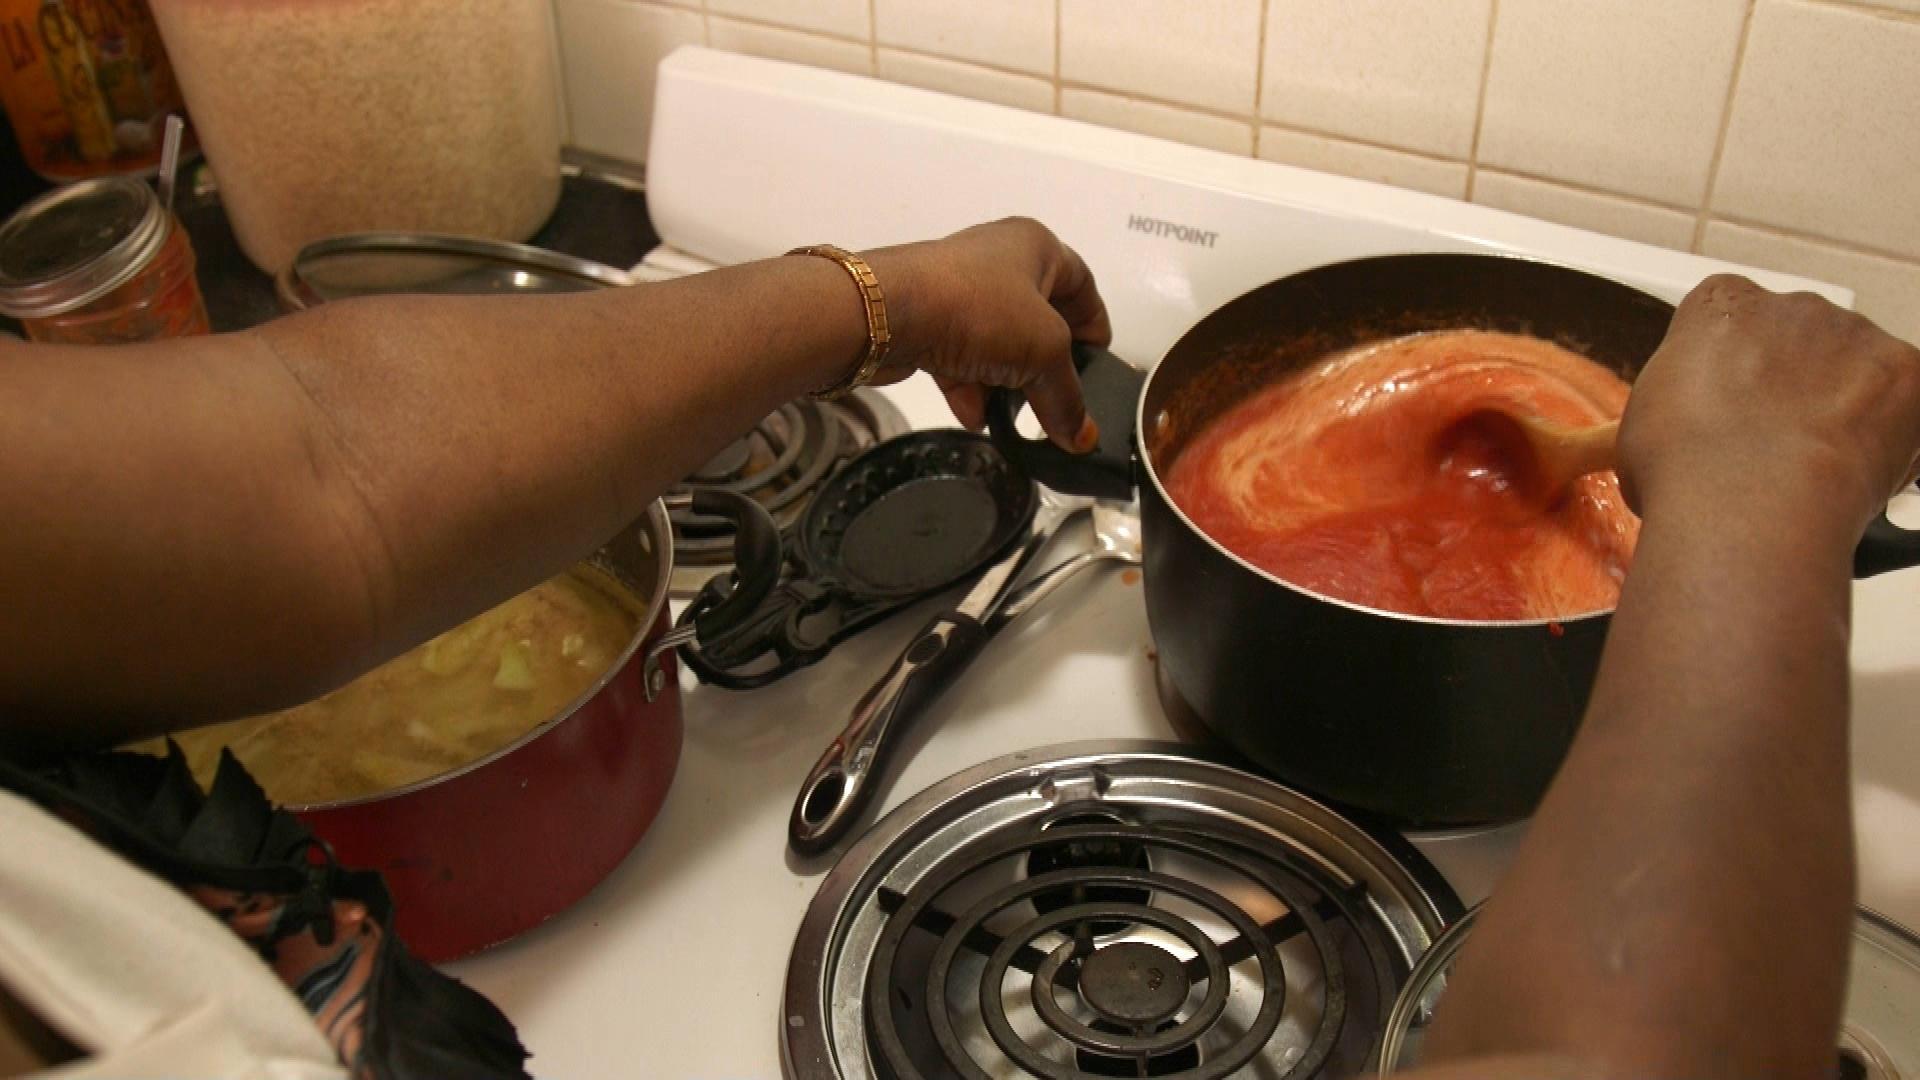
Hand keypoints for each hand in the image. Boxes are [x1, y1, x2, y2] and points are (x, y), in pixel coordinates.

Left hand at [863, 218, 1111, 450]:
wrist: (888, 313)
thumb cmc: (981, 310)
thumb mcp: (1044, 352)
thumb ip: (1068, 397)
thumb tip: (1081, 438)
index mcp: (1035, 247)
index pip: (1082, 284)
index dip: (1095, 326)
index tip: (1099, 368)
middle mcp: (997, 260)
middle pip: (1038, 319)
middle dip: (1048, 365)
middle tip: (1061, 403)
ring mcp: (958, 290)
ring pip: (998, 342)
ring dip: (1008, 383)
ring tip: (1018, 421)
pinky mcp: (926, 318)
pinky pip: (961, 357)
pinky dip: (972, 388)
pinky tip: (978, 419)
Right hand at [1618, 275, 1919, 532]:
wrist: (1744, 506)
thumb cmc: (1684, 469)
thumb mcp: (1645, 421)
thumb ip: (1680, 398)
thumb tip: (1690, 427)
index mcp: (1721, 305)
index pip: (1732, 315)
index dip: (1734, 363)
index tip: (1732, 400)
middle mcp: (1790, 306)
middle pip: (1801, 338)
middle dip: (1795, 383)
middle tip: (1776, 441)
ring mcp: (1852, 334)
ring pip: (1856, 367)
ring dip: (1843, 406)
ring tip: (1816, 464)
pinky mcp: (1905, 371)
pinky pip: (1905, 398)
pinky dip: (1890, 434)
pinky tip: (1856, 470)